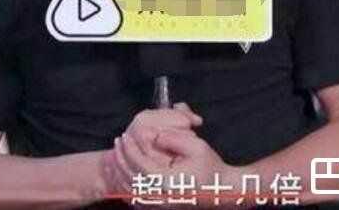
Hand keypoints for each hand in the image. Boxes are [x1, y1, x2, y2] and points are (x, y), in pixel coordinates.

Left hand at [113, 127, 239, 207]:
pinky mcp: (161, 209)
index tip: (124, 136)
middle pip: (130, 179)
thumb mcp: (196, 145)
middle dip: (121, 159)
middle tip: (117, 143)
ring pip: (130, 192)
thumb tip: (154, 135)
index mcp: (166, 182)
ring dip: (119, 173)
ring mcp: (159, 206)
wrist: (222, 191)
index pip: (139, 164)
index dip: (129, 149)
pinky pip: (137, 200)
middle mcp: (160, 197)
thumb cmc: (210, 168)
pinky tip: (123, 175)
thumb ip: (173, 137)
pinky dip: (126, 187)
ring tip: (115, 157)